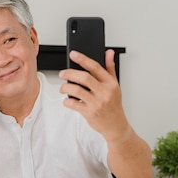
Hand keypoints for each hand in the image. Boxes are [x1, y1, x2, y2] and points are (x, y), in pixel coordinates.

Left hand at [60, 50, 152, 177]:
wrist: (115, 125)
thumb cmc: (114, 105)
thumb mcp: (115, 86)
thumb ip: (110, 68)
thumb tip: (109, 52)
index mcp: (110, 83)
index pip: (95, 67)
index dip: (82, 59)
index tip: (73, 54)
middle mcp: (104, 92)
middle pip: (84, 77)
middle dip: (69, 73)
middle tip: (62, 73)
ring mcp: (97, 103)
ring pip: (76, 90)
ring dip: (65, 87)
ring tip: (63, 88)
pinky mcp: (89, 113)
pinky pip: (73, 104)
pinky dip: (67, 101)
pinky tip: (67, 100)